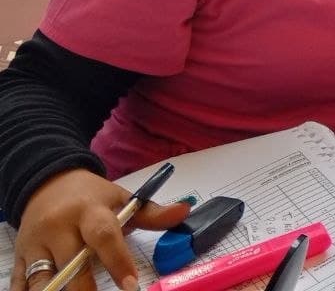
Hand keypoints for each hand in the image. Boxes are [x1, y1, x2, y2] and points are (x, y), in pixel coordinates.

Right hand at [14, 168, 188, 290]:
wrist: (48, 182)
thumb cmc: (91, 196)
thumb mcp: (121, 198)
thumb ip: (151, 212)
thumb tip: (184, 211)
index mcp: (89, 210)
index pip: (104, 236)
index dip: (117, 261)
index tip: (131, 285)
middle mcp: (60, 227)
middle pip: (72, 264)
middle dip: (84, 289)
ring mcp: (36, 243)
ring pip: (42, 279)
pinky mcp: (20, 256)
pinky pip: (20, 283)